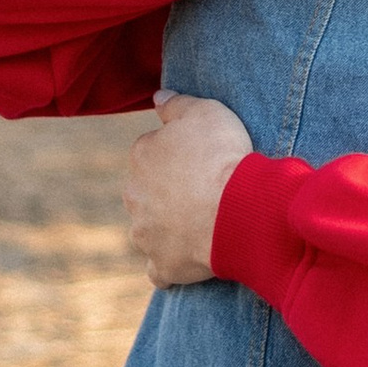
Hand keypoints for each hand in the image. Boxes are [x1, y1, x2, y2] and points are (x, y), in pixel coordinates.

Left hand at [126, 92, 254, 286]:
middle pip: (147, 190)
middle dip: (168, 191)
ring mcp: (145, 234)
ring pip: (150, 228)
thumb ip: (176, 103)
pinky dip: (169, 265)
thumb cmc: (220, 156)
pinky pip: (159, 269)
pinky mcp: (161, 264)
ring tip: (203, 224)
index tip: (201, 158)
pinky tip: (185, 259)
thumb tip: (157, 97)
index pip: (151, 150)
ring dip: (168, 227)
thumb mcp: (205, 111)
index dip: (178, 154)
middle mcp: (134, 195)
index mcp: (141, 156)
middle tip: (203, 190)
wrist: (234, 209)